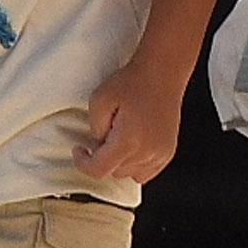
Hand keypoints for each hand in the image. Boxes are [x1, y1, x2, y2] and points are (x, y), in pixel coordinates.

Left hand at [75, 59, 184, 185]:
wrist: (162, 73)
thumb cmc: (133, 82)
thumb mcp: (99, 99)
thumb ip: (94, 127)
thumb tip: (98, 144)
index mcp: (128, 141)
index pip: (99, 170)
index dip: (83, 163)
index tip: (79, 151)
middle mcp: (146, 152)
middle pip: (114, 173)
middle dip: (103, 158)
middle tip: (104, 135)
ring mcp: (160, 154)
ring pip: (129, 174)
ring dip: (119, 162)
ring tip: (120, 138)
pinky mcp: (167, 152)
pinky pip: (145, 172)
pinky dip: (135, 164)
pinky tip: (132, 145)